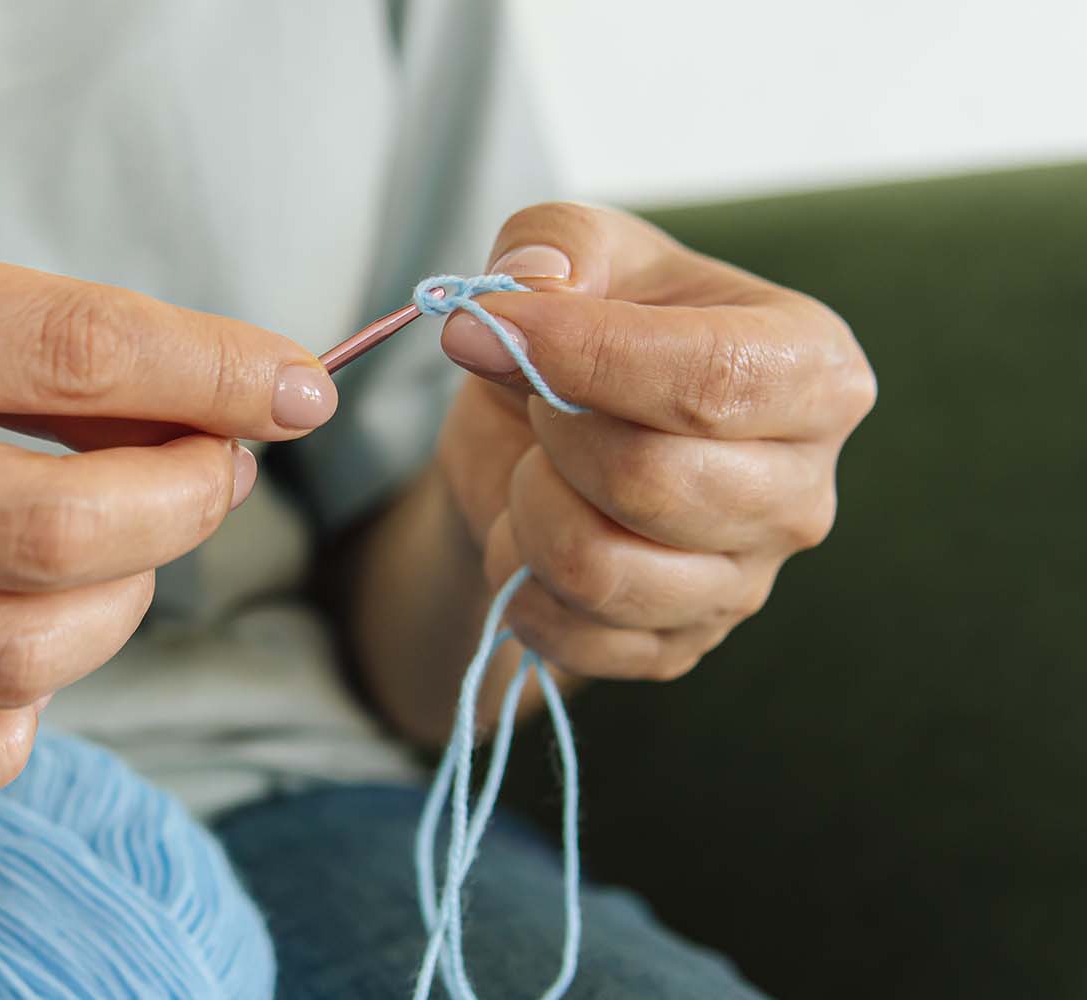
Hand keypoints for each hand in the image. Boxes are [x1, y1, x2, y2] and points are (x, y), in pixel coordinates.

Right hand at [0, 217, 334, 813]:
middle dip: (190, 500)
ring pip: (16, 654)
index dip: (217, 374)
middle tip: (211, 467)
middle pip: (61, 531)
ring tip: (120, 549)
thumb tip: (216, 414)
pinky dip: (10, 736)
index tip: (297, 390)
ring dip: (124, 604)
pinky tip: (25, 669)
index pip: (71, 351)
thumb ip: (40, 346)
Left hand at [437, 204, 874, 682]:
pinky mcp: (679, 645)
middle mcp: (800, 488)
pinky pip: (566, 630)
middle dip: (551, 431)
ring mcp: (745, 581)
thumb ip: (555, 237)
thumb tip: (529, 286)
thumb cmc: (591, 333)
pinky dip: (515, 577)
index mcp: (813, 369)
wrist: (548, 445)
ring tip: (539, 468)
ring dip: (527, 507)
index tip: (485, 330)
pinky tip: (533, 531)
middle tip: (538, 400)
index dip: (583, 354)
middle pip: (649, 481)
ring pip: (596, 567)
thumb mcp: (579, 249)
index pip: (712, 379)